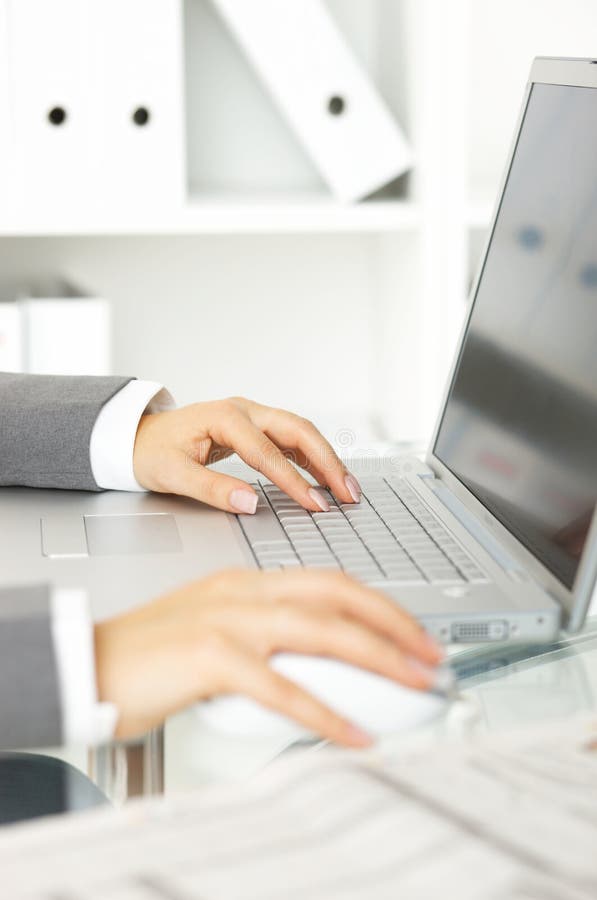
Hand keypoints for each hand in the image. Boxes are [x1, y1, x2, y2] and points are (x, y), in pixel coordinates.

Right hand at [94, 569, 444, 746]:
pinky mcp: (210, 657)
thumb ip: (262, 640)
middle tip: (432, 653)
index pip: (328, 581)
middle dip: (395, 622)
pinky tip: (354, 733)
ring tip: (416, 682)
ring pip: (322, 630)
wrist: (87, 660)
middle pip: (337, 595)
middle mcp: (243, 591)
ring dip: (379, 656)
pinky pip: (282, 688)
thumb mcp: (214, 633)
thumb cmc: (147, 654)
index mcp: (246, 582)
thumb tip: (314, 670)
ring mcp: (228, 620)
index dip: (378, 604)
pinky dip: (325, 712)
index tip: (410, 630)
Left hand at [132, 396, 361, 513]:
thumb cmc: (152, 453)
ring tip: (346, 488)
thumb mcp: (173, 475)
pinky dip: (312, 457)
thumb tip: (249, 503)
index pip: (267, 453)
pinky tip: (326, 477)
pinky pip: (291, 438)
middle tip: (348, 493)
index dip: (294, 481)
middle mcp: (243, 409)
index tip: (315, 505)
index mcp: (223, 417)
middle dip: (327, 462)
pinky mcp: (255, 426)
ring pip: (300, 432)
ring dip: (326, 458)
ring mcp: (252, 415)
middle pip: (298, 430)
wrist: (138, 437)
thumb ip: (212, 489)